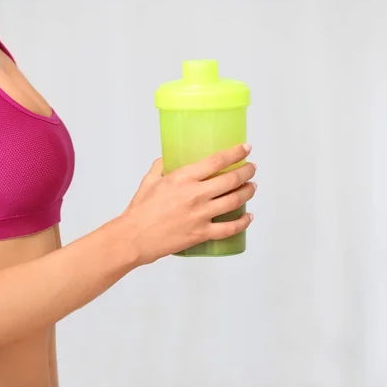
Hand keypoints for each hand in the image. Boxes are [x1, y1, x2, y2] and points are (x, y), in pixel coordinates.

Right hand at [122, 144, 256, 264]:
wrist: (134, 238)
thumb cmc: (140, 210)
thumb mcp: (149, 181)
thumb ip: (161, 166)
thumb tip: (168, 159)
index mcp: (183, 178)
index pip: (217, 160)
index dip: (236, 153)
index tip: (246, 148)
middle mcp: (196, 195)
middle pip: (231, 179)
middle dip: (247, 172)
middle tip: (251, 169)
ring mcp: (201, 215)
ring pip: (234, 201)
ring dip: (248, 192)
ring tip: (252, 187)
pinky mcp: (202, 233)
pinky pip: (229, 228)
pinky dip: (243, 222)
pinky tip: (248, 217)